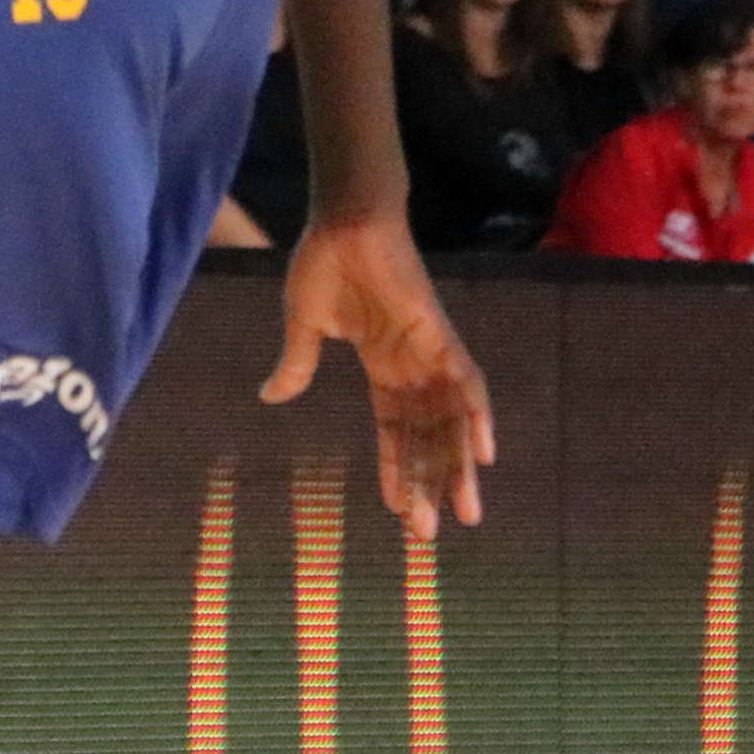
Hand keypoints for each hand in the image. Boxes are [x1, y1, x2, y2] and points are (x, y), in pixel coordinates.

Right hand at [262, 212, 493, 538]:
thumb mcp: (304, 324)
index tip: (396, 511)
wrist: (345, 220)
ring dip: (457, 465)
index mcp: (383, 366)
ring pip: (452, 421)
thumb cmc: (325, 263)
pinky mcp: (441, 335)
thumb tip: (271, 396)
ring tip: (462, 512)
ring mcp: (431, 352)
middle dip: (431, 482)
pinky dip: (478, 416)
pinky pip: (469, 382)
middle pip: (429, 436)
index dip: (397, 469)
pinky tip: (482, 454)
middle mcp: (414, 367)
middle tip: (432, 532)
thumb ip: (297, 363)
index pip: (395, 430)